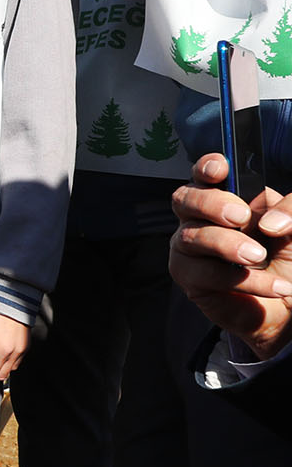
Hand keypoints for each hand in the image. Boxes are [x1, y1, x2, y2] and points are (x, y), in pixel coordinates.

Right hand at [171, 152, 291, 358]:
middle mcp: (200, 219)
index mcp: (226, 198)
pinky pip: (207, 274)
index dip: (206, 167)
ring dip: (228, 245)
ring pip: (192, 237)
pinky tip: (276, 287)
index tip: (221, 169)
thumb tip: (267, 223)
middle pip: (185, 199)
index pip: (204, 175)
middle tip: (242, 217)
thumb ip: (291, 210)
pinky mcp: (190, 279)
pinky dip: (246, 280)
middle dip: (211, 204)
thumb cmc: (288, 255)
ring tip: (259, 257)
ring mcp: (190, 248)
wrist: (290, 299)